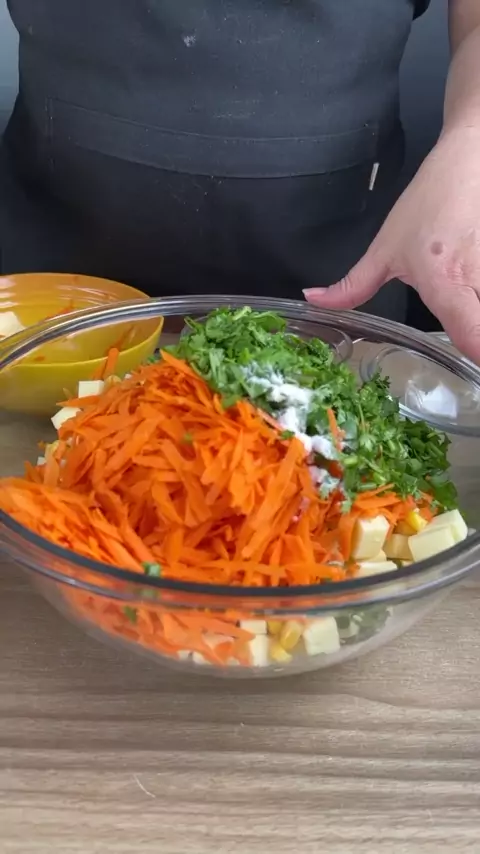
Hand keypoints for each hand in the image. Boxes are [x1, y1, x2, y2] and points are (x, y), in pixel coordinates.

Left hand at [304, 128, 479, 363]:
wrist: (470, 160)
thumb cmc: (429, 203)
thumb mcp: (386, 248)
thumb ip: (352, 286)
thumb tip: (313, 302)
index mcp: (445, 283)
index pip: (474, 337)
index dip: (476, 359)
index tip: (470, 373)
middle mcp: (478, 279)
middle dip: (479, 344)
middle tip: (470, 355)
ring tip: (468, 318)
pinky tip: (474, 306)